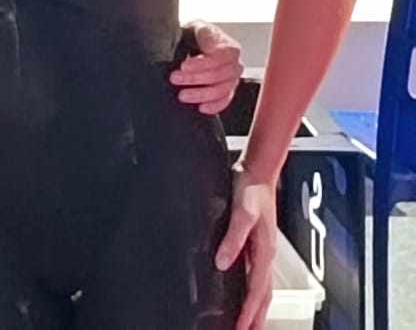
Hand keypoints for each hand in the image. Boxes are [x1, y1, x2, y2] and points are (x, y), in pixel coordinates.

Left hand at [170, 21, 244, 114]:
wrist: (193, 43)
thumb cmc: (195, 35)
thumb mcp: (196, 26)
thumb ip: (203, 33)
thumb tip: (208, 47)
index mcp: (229, 46)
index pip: (220, 57)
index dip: (202, 64)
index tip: (184, 66)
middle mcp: (234, 64)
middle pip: (220, 75)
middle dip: (196, 79)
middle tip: (175, 78)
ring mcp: (232, 79)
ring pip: (222, 90)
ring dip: (201, 94)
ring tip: (182, 95)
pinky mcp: (227, 91)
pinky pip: (225, 101)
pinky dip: (214, 106)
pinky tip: (201, 107)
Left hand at [216, 171, 276, 329]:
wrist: (258, 173)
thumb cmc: (252, 190)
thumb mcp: (242, 214)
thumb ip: (233, 239)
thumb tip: (223, 263)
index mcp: (264, 252)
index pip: (257, 291)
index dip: (249, 312)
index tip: (241, 327)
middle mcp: (265, 255)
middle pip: (264, 297)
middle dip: (256, 318)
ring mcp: (262, 252)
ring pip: (262, 289)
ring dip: (256, 309)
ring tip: (249, 324)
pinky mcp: (256, 245)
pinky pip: (256, 276)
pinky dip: (253, 292)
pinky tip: (244, 294)